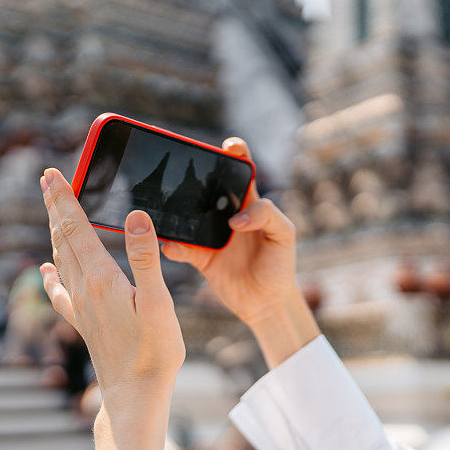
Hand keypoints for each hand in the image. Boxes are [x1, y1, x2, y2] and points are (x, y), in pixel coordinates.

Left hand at [39, 167, 183, 449]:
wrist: (135, 395)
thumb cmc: (153, 351)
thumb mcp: (157, 301)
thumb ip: (145, 257)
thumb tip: (135, 216)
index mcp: (101, 278)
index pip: (77, 229)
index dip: (64, 199)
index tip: (52, 174)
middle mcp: (84, 289)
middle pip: (63, 239)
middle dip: (56, 207)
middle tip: (47, 180)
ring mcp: (81, 307)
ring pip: (61, 260)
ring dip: (56, 232)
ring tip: (52, 212)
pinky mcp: (84, 322)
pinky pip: (61, 290)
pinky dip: (52, 274)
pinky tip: (45, 271)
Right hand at [161, 138, 319, 366]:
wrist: (268, 303)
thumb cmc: (281, 264)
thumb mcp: (284, 235)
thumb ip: (267, 216)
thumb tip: (235, 219)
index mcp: (250, 203)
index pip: (242, 170)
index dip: (235, 153)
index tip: (229, 146)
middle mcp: (226, 214)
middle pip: (206, 186)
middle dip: (193, 173)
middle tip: (182, 167)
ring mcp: (210, 234)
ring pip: (187, 215)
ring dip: (175, 209)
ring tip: (164, 201)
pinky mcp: (200, 257)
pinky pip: (181, 247)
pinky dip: (173, 245)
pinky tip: (169, 243)